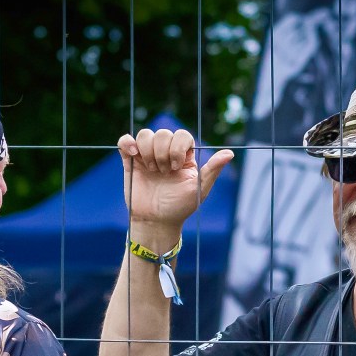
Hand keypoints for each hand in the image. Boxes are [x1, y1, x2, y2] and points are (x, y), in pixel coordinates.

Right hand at [117, 128, 233, 240]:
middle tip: (164, 172)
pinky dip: (127, 142)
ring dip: (148, 150)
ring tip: (152, 170)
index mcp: (183, 157)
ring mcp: (147, 157)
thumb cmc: (180, 208)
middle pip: (163, 133)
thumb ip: (212, 170)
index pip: (182, 135)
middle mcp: (166, 153)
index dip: (178, 146)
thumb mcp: (199, 190)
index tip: (176, 167)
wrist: (156, 222)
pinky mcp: (130, 162)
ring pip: (145, 135)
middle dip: (163, 152)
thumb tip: (230, 153)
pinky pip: (126, 142)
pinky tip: (133, 154)